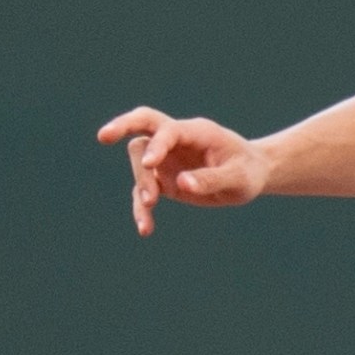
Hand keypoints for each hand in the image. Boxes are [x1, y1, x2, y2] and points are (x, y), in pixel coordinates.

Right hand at [95, 107, 268, 235]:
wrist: (251, 176)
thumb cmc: (248, 171)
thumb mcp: (238, 178)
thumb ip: (212, 179)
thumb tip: (181, 184)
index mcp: (197, 132)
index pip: (168, 131)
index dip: (157, 145)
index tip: (150, 164)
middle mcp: (177, 140)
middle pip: (142, 125)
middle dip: (122, 126)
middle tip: (103, 137)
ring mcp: (167, 158)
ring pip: (139, 162)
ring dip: (140, 183)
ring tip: (149, 206)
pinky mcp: (163, 180)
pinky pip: (144, 191)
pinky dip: (141, 209)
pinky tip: (145, 229)